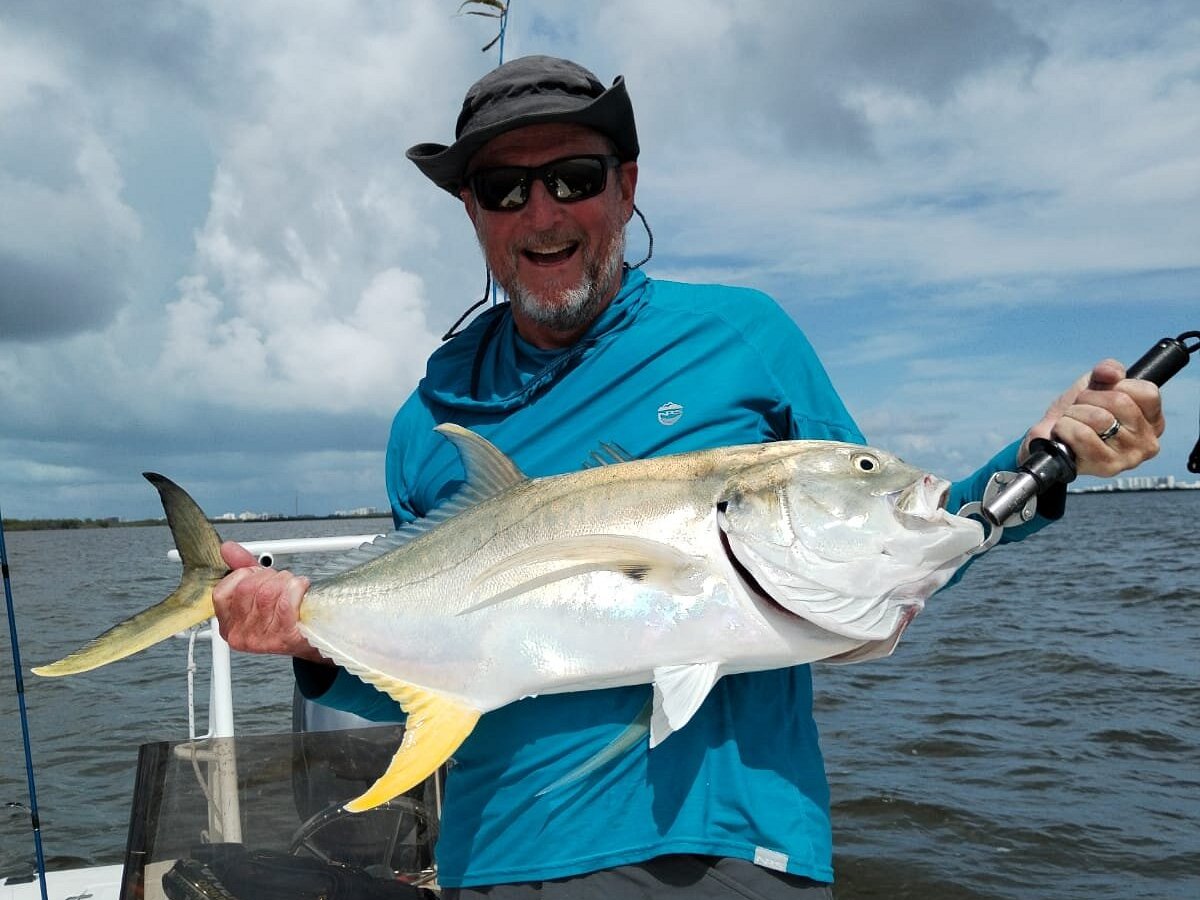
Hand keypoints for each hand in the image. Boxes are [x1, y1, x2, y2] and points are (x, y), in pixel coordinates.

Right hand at [211, 541, 327, 663]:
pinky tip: (301, 588)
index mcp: (228, 624)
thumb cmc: (282, 613)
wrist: (310, 635)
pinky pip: (287, 603)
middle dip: (267, 576)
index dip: (244, 575)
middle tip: (279, 579)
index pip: (223, 591)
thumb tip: (227, 548)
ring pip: (267, 593)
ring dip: (284, 581)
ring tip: (292, 585)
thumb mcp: (258, 588)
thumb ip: (241, 567)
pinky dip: (297, 588)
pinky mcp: (283, 638)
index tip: (258, 575)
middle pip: (247, 589)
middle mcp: (240, 634)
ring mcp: (261, 639)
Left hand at [1022, 359, 1163, 476]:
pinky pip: (1082, 435)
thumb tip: (1111, 373)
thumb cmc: (1079, 412)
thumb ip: (1108, 370)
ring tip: (1071, 422)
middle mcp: (1148, 442)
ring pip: (1099, 418)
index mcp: (1153, 421)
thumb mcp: (1095, 383)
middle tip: (1080, 409)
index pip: (1147, 392)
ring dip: (1074, 413)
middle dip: (1088, 398)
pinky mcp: (1106, 467)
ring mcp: (1129, 458)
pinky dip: (1065, 427)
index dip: (1116, 386)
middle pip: (1120, 402)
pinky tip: (1065, 434)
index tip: (1102, 395)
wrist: (1048, 438)